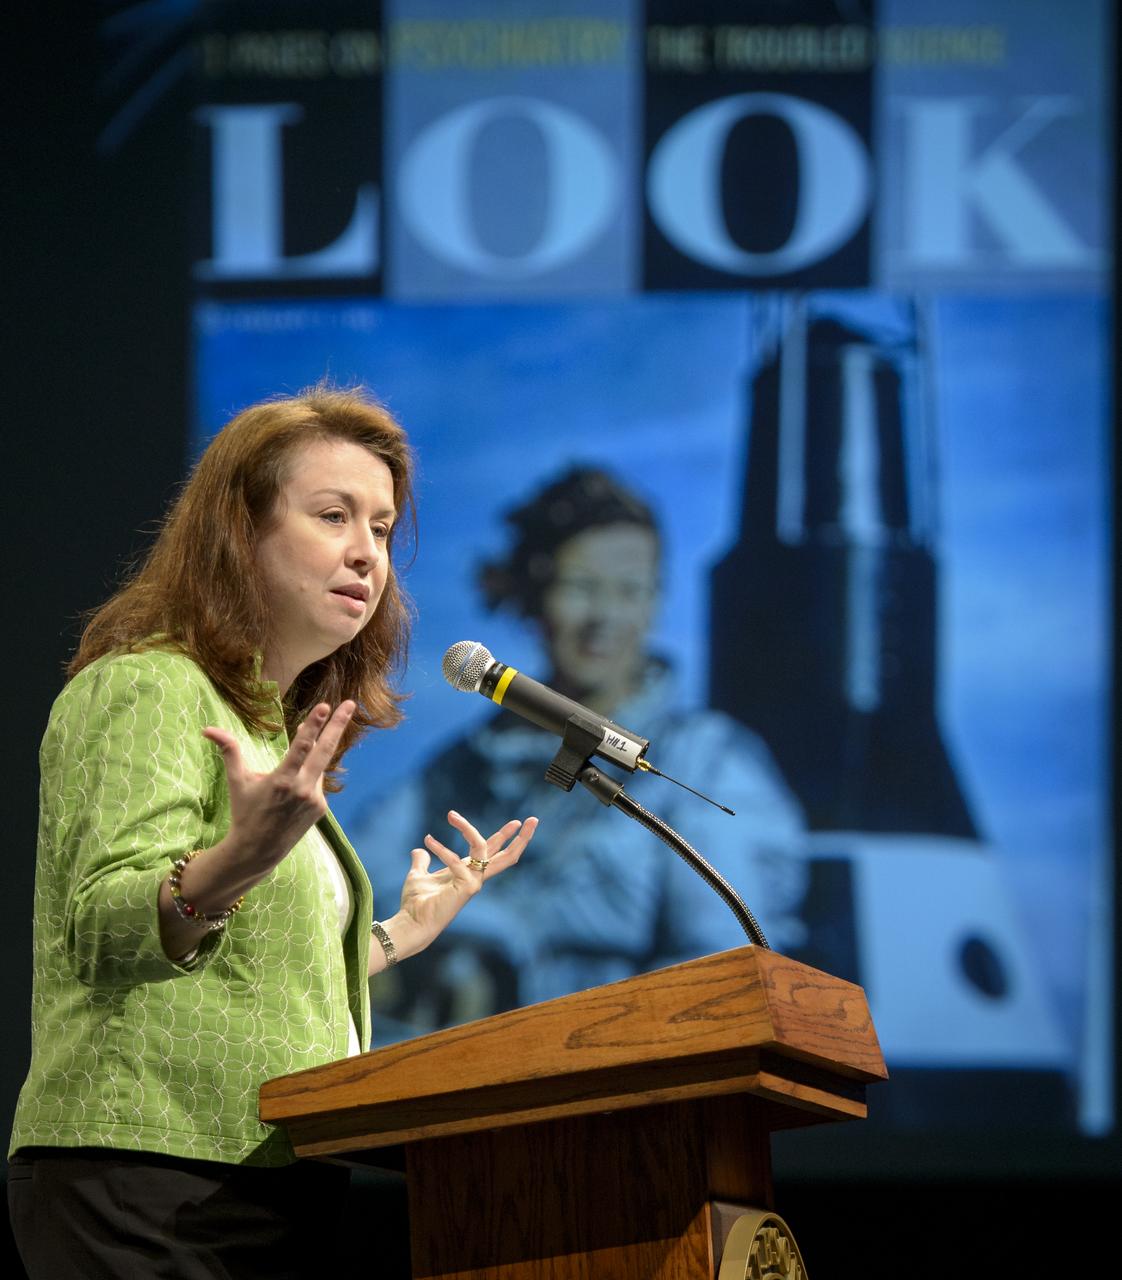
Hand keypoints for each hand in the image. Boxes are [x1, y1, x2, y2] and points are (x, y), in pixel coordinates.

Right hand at [202, 700, 355, 874]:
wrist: (259, 850)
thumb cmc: (245, 812)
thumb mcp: (237, 782)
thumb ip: (229, 752)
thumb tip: (208, 729)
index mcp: (282, 780)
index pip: (301, 747)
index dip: (313, 725)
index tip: (325, 707)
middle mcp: (302, 789)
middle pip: (325, 750)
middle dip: (338, 725)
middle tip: (350, 703)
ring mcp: (315, 799)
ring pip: (318, 766)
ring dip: (314, 752)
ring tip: (305, 744)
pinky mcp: (321, 808)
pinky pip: (317, 783)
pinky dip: (308, 777)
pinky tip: (294, 789)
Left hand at [373, 810, 537, 971]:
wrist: (411, 923)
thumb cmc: (415, 904)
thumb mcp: (419, 875)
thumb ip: (422, 862)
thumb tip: (419, 849)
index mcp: (469, 873)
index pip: (493, 852)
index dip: (505, 836)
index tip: (516, 822)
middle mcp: (476, 878)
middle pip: (508, 857)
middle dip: (522, 838)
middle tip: (534, 819)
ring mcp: (474, 883)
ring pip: (484, 848)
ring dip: (467, 829)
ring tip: (451, 815)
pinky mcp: (468, 887)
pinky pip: (456, 860)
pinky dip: (441, 849)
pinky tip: (428, 840)